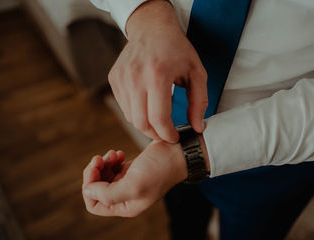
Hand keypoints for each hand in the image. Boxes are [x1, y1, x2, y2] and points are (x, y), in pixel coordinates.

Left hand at [82, 141, 187, 216]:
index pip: (94, 205)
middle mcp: (126, 197)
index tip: (96, 168)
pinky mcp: (131, 171)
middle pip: (96, 190)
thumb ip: (108, 193)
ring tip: (114, 154)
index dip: (90, 186)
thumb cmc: (159, 169)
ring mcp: (128, 184)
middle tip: (100, 157)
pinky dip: (111, 160)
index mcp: (126, 206)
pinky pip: (112, 168)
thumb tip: (88, 191)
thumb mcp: (133, 185)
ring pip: (102, 178)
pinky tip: (120, 153)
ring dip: (103, 164)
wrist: (177, 153)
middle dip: (95, 172)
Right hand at [108, 0, 207, 142]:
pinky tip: (148, 105)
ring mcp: (122, 78)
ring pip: (131, 117)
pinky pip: (124, 107)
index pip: (158, 118)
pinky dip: (136, 112)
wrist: (152, 28)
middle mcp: (136, 77)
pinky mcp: (115, 78)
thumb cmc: (177, 49)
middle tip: (167, 133)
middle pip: (141, 123)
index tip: (175, 138)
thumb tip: (197, 128)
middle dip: (155, 134)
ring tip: (159, 119)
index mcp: (158, 75)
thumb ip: (199, 102)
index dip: (167, 134)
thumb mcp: (196, 73)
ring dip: (146, 124)